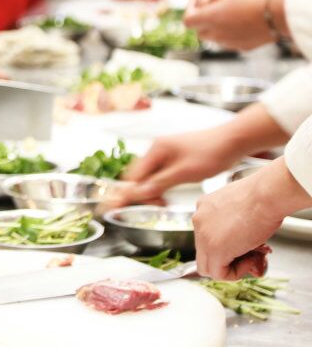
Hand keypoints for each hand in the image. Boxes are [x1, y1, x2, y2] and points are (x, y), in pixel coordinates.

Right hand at [112, 130, 241, 205]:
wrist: (233, 140)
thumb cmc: (212, 153)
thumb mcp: (185, 173)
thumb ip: (160, 183)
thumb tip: (139, 193)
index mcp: (157, 150)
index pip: (134, 175)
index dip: (126, 192)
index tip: (114, 205)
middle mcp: (157, 148)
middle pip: (138, 174)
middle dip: (140, 192)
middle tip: (152, 206)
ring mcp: (165, 151)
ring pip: (149, 174)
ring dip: (151, 189)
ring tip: (161, 203)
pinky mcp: (174, 156)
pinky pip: (159, 172)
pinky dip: (159, 184)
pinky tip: (166, 193)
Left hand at [184, 0, 275, 50]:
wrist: (281, 13)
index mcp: (210, 18)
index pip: (187, 21)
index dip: (190, 10)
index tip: (199, 2)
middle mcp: (217, 34)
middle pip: (199, 31)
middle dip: (201, 19)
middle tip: (211, 7)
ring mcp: (229, 43)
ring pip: (213, 38)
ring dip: (214, 27)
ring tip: (227, 13)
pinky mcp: (243, 47)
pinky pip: (228, 41)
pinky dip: (228, 33)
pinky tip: (240, 22)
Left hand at [194, 158, 311, 279]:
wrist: (266, 195)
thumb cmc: (262, 197)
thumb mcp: (240, 209)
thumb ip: (232, 225)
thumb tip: (240, 243)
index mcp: (204, 208)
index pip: (206, 237)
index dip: (226, 247)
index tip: (244, 246)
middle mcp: (199, 220)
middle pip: (204, 252)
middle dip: (226, 259)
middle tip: (248, 256)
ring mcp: (203, 235)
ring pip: (208, 266)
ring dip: (230, 267)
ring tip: (252, 257)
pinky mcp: (214, 249)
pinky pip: (218, 273)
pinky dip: (235, 273)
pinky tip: (250, 260)